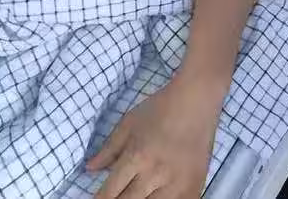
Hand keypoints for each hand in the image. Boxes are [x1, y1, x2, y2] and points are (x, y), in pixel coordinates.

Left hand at [87, 72, 224, 198]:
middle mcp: (156, 174)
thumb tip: (89, 169)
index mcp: (137, 156)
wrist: (197, 98)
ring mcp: (177, 183)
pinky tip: (156, 197)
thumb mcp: (130, 122)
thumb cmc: (161, 107)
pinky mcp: (194, 186)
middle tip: (114, 197)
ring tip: (135, 195)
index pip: (110, 192)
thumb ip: (109, 148)